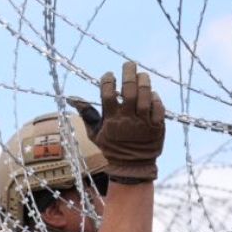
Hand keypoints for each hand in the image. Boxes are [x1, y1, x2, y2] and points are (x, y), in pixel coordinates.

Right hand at [96, 60, 166, 182]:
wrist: (132, 167)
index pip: (108, 94)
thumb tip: (72, 98)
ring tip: (141, 75)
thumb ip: (87, 114)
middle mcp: (128, 119)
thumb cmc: (112, 148)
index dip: (108, 80)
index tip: (110, 75)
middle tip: (129, 64)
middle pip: (130, 91)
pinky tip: (151, 93)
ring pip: (145, 96)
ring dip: (144, 82)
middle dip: (129, 73)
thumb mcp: (95, 133)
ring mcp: (144, 123)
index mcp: (112, 120)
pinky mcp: (157, 127)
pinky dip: (155, 98)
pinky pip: (158, 107)